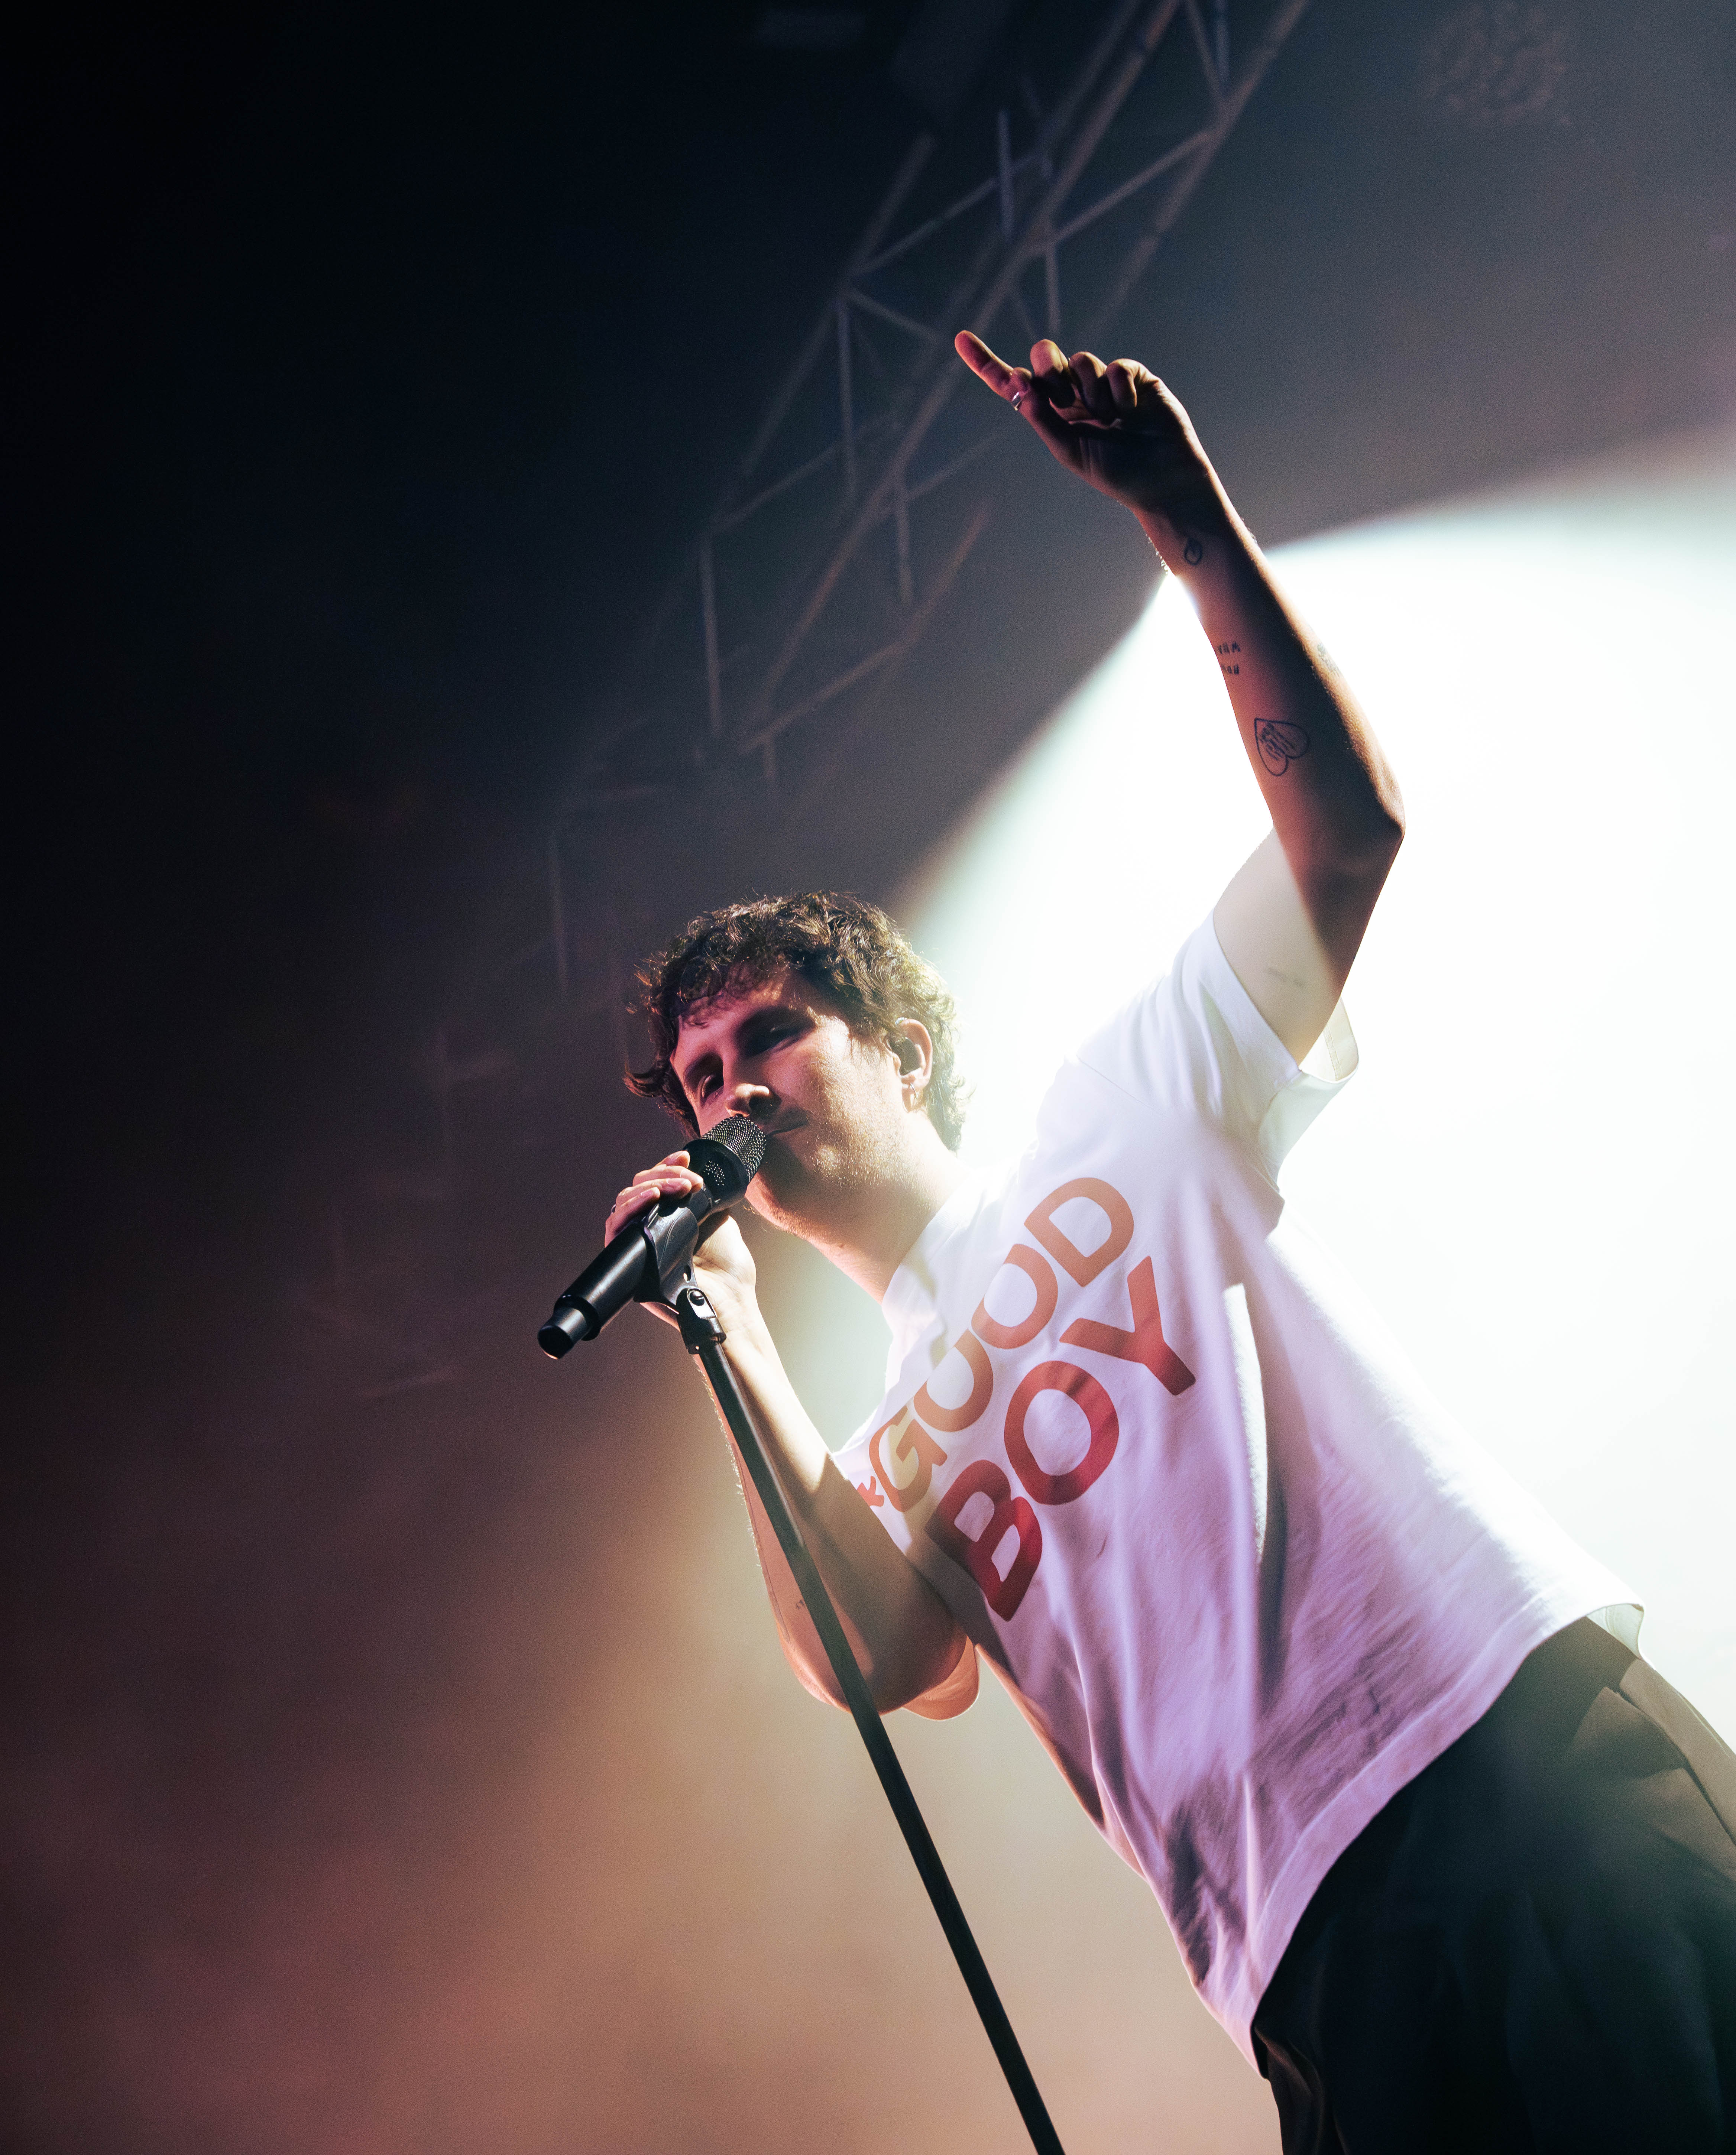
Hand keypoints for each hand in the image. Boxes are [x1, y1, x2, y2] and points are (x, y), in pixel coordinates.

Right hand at [604, 1149, 758, 1329]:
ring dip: (651, 1186)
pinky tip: (651, 1198)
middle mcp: (652, 1227)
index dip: (667, 1165)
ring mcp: (638, 1240)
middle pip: (640, 1187)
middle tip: (689, 1181)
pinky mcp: (627, 1257)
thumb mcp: (719, 1219)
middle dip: (664, 1174)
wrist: (729, 1299)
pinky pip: (615, 1226)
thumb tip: (693, 1174)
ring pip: (625, 1201)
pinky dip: (631, 1207)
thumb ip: (703, 1198)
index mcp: (671, 1217)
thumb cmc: (728, 1268)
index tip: (685, 1156)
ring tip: (675, 1187)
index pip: (658, 1182)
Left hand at [954, 332, 1224, 538]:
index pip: (1013, 384)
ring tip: (1112, 420)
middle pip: (1044, 357)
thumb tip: (1016, 382)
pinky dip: (1120, 392)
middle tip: (1064, 394)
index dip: (986, 362)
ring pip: (1080, 360)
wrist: (1163, 479)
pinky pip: (1115, 367)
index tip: (960, 339)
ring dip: (1091, 392)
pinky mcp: (1132, 375)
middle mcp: (1073, 393)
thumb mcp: (1069, 450)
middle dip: (1048, 368)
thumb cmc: (1116, 472)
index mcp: (1051, 413)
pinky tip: (1133, 413)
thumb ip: (1040, 416)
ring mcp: (1102, 381)